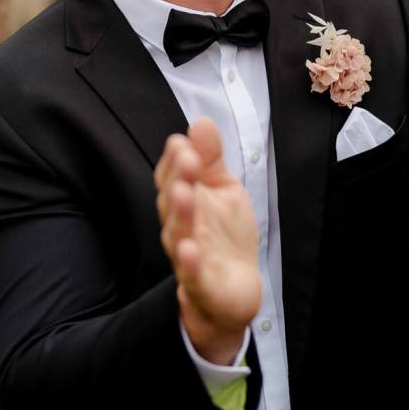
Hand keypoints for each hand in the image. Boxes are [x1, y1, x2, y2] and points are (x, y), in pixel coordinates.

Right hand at [155, 118, 261, 363]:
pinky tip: (189, 249)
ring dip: (180, 214)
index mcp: (184, 201)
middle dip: (178, 179)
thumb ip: (211, 159)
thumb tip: (200, 121)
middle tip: (187, 159)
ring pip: (177, 235)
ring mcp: (188, 257)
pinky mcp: (202, 286)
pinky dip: (189, 263)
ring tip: (185, 194)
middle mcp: (180, 226)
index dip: (174, 161)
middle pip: (171, 202)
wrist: (237, 288)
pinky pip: (192, 275)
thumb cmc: (224, 235)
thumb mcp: (223, 189)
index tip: (182, 143)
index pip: (170, 178)